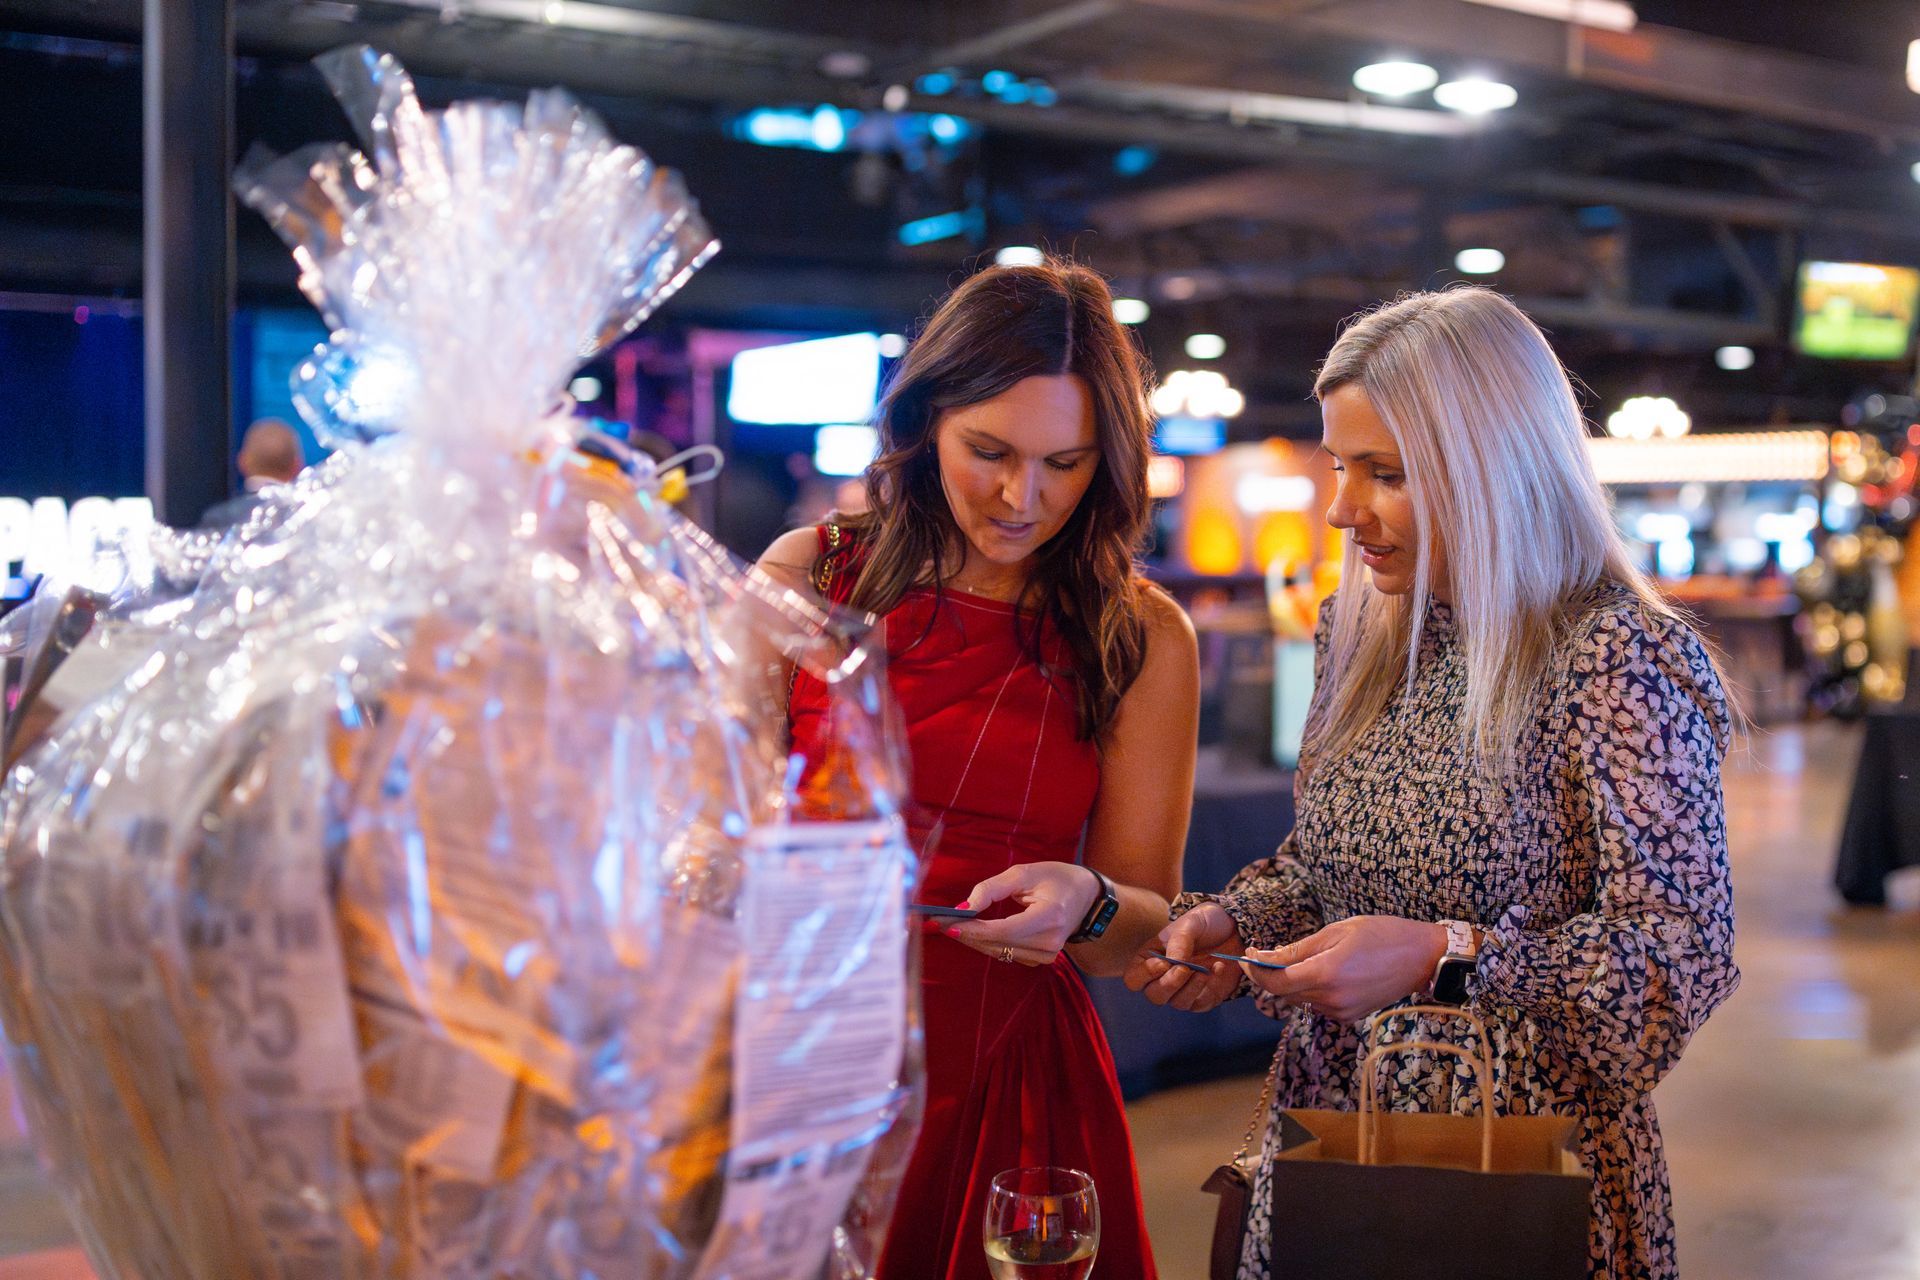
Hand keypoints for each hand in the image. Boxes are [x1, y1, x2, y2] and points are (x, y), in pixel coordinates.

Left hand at [944, 861, 1103, 966]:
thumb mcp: (1025, 873)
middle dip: (965, 933)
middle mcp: (1050, 941)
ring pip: (999, 952)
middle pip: (997, 943)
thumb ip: (992, 888)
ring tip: (949, 926)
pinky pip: (1006, 954)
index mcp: (1050, 916)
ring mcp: (1047, 955)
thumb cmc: (1056, 880)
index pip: (1004, 929)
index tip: (946, 923)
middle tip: (937, 923)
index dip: (973, 929)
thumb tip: (964, 907)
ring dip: (973, 940)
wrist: (1086, 899)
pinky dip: (988, 943)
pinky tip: (972, 933)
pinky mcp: (1041, 960)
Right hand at [1122, 903, 1243, 1012]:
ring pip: (1178, 1003)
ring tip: (1207, 968)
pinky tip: (1219, 967)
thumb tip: (1173, 963)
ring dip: (1192, 987)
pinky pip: (1201, 1003)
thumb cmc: (1205, 923)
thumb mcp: (1190, 923)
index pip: (1134, 979)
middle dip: (1170, 984)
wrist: (1234, 930)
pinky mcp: (1202, 998)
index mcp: (1149, 959)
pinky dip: (1209, 988)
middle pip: (1155, 996)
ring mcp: (1182, 990)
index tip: (1164, 963)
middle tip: (1186, 969)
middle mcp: (1162, 979)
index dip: (1146, 975)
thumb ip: (1179, 941)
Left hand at [1238, 915, 1446, 1023]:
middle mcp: (1332, 999)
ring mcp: (1342, 1011)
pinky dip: (1309, 991)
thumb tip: (1266, 957)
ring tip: (1299, 960)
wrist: (1423, 957)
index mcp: (1326, 973)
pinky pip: (1316, 1005)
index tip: (1247, 956)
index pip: (1275, 981)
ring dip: (1290, 983)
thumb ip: (1299, 948)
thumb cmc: (1382, 934)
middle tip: (1267, 953)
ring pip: (1298, 1000)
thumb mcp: (1337, 931)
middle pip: (1283, 993)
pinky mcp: (1349, 1017)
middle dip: (1270, 975)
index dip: (1255, 970)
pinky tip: (1320, 973)